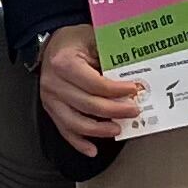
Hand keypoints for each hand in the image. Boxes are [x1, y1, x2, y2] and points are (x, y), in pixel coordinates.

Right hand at [36, 25, 144, 153]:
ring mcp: (50, 99)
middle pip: (87, 105)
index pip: (94, 83)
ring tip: (118, 129)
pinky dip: (79, 142)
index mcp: (64, 63)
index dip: (116, 90)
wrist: (50, 46)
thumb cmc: (75, 41)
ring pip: (75, 122)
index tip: (134, 90)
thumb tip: (137, 70)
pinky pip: (64, 130)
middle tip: (134, 111)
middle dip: (114, 111)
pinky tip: (92, 150)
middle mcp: (54, 83)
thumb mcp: (93, 37)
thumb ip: (110, 53)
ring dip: (99, 130)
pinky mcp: (50, 110)